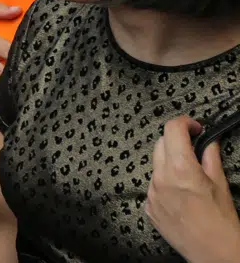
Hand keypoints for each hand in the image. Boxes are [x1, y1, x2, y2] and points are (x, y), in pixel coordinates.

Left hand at [146, 117, 239, 261]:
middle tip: (193, 148)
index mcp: (181, 169)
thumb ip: (210, 157)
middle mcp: (161, 179)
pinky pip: (153, 186)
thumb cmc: (222, 223)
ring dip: (169, 163)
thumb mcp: (220, 184)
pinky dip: (164, 183)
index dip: (184, 123)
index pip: (172, 129)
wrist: (215, 254)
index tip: (194, 127)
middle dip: (176, 141)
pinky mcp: (149, 207)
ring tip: (189, 177)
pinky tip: (181, 194)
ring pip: (156, 165)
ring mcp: (152, 194)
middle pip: (160, 144)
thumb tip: (207, 141)